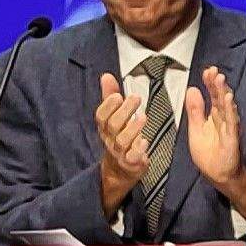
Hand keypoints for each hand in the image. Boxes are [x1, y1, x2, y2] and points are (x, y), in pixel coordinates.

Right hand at [93, 74, 148, 212]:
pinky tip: (145, 141)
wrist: (119, 169)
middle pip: (112, 125)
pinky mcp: (131, 163)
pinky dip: (138, 149)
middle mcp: (110, 139)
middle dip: (124, 111)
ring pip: (122, 141)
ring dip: (133, 128)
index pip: (101, 116)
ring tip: (143, 117)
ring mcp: (120, 152)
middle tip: (136, 98)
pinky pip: (132, 158)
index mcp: (105, 127)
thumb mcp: (113, 117)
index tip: (118, 96)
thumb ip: (110, 97)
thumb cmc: (118, 136)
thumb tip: (106, 76)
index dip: (108, 105)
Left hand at [183, 66, 245, 213]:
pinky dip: (230, 110)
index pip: (213, 96)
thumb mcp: (196, 131)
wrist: (220, 176)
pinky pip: (231, 122)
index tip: (207, 71)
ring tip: (220, 79)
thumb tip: (191, 89)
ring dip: (224, 93)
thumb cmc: (209, 155)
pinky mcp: (232, 138)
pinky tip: (228, 100)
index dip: (210, 84)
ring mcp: (229, 128)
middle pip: (220, 98)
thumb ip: (194, 111)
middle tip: (213, 70)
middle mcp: (224, 120)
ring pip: (227, 107)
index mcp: (214, 117)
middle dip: (216, 84)